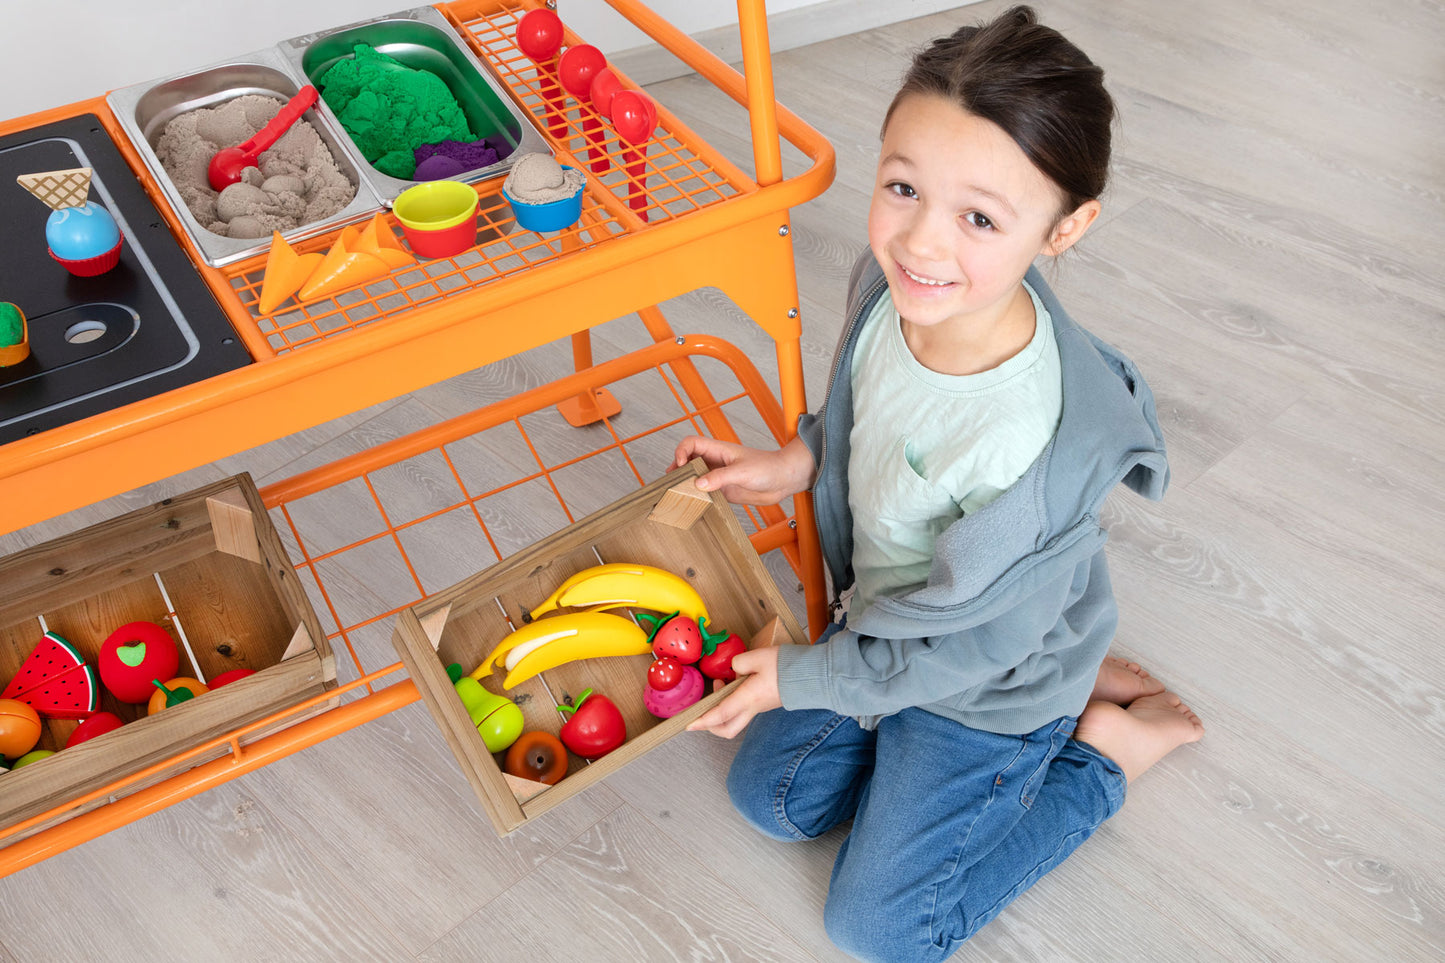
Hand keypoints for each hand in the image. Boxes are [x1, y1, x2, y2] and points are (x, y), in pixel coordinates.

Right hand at [673, 435, 814, 504]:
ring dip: (686, 484)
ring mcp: (719, 476)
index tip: (681, 466)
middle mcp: (716, 462)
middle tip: (672, 483)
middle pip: (688, 460)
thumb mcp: (742, 472)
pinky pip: (705, 492)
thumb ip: (719, 477)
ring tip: (679, 494)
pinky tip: (695, 504)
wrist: (784, 479)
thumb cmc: (768, 467)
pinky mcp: (724, 490)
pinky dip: (697, 497)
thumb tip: (698, 484)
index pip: (692, 443)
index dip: (681, 452)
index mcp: (718, 450)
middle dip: (678, 469)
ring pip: (695, 477)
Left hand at [686, 647, 781, 738]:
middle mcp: (752, 708)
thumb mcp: (758, 657)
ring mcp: (759, 708)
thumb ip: (739, 662)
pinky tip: (735, 682)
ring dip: (721, 707)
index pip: (719, 715)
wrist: (811, 675)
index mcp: (748, 699)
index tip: (688, 724)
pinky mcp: (764, 703)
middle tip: (701, 712)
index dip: (702, 721)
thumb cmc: (786, 667)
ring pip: (734, 718)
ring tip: (721, 683)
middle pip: (727, 728)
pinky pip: (743, 708)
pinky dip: (733, 700)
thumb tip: (733, 669)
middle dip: (710, 725)